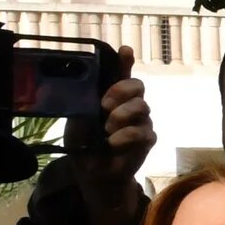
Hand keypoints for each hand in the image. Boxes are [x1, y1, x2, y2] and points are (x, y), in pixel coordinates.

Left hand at [65, 48, 153, 224]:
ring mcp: (141, 121)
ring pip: (142, 107)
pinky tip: (114, 143)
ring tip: (107, 130)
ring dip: (122, 117)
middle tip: (105, 104)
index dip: (125, 61)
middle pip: (138, 86)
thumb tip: (92, 93)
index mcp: (110, 96)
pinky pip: (144, 132)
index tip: (125, 51)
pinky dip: (126, 137)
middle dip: (122, 91)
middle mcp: (128, 105)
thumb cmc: (84, 144)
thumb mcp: (77, 122)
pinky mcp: (147, 139)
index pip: (121, 73)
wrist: (94, 173)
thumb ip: (86, 105)